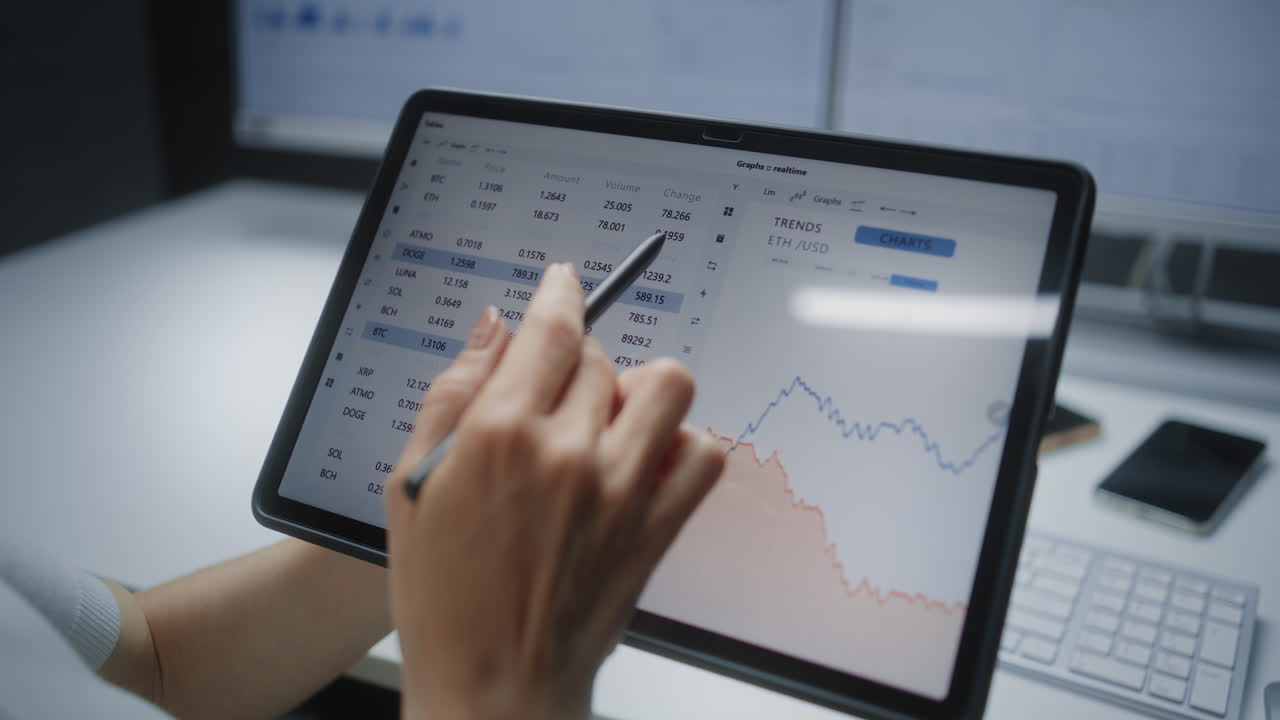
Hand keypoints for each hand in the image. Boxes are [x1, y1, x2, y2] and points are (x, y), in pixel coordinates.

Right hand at [385, 263, 723, 719]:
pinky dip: (682, 446)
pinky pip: (702, 454)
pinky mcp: (657, 527)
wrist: (494, 687)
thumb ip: (452, 394)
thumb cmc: (442, 598)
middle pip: (602, 357)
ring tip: (611, 420)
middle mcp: (568, 452)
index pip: (552, 329)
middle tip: (557, 394)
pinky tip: (645, 463)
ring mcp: (621, 490)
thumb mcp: (412, 486)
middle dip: (579, 361)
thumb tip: (491, 329)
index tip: (565, 284)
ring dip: (640, 389)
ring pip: (667, 386)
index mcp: (499, 434)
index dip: (561, 295)